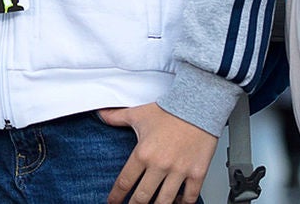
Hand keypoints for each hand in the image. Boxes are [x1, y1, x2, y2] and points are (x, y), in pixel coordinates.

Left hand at [99, 102, 216, 203]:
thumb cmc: (170, 110)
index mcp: (143, 153)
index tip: (113, 202)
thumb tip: (101, 114)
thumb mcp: (138, 114)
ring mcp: (179, 171)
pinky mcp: (197, 173)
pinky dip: (181, 203)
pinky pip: (189, 197)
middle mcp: (160, 165)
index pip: (124, 182)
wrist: (198, 105)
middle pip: (142, 197)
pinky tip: (176, 201)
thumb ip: (117, 117)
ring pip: (164, 201)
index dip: (116, 196)